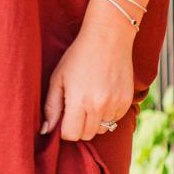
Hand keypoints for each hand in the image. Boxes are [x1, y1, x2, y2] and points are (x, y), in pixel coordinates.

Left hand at [41, 4, 135, 141]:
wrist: (108, 38)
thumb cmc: (78, 57)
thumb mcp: (58, 78)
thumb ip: (51, 107)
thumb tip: (46, 131)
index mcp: (78, 100)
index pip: (70, 135)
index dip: (64, 129)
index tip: (64, 117)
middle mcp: (99, 105)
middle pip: (86, 135)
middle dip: (79, 127)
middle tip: (76, 108)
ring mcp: (115, 104)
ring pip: (101, 129)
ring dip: (94, 121)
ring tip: (90, 100)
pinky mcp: (126, 101)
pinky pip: (115, 120)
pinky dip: (108, 114)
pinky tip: (103, 96)